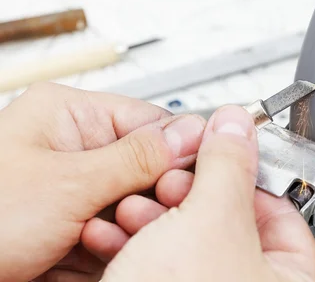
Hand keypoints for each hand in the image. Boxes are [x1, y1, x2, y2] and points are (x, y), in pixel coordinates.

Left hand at [0, 83, 205, 281]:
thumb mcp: (67, 183)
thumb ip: (138, 157)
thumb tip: (194, 132)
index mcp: (69, 115)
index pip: (149, 121)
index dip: (176, 151)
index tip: (193, 178)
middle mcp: (74, 147)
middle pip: (145, 165)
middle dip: (148, 194)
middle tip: (144, 215)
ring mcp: (73, 188)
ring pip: (132, 202)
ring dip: (128, 225)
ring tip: (101, 238)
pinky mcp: (71, 224)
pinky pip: (113, 230)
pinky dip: (112, 245)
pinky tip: (92, 253)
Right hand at [91, 106, 314, 281]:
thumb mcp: (210, 222)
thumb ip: (227, 164)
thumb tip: (237, 123)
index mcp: (291, 280)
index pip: (281, 209)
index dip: (245, 173)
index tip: (216, 152)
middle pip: (227, 221)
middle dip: (187, 194)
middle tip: (167, 181)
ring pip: (187, 240)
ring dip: (153, 215)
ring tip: (133, 207)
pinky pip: (159, 264)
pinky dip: (135, 243)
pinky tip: (113, 231)